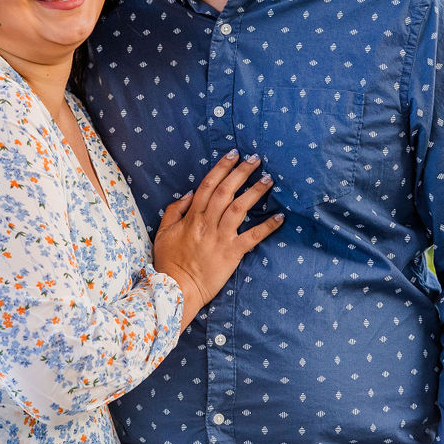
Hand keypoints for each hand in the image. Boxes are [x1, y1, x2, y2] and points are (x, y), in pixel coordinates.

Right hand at [153, 151, 282, 327]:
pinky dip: (267, 226)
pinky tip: (280, 217)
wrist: (177, 289)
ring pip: (239, 208)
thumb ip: (174, 210)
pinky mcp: (232, 253)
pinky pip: (252, 237)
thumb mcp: (163, 232)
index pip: (207, 185)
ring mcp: (221, 238)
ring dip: (255, 192)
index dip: (221, 168)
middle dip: (241, 172)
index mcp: (191, 217)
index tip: (233, 154)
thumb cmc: (169, 262)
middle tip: (256, 158)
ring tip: (268, 179)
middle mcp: (207, 224)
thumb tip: (189, 193)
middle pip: (225, 191)